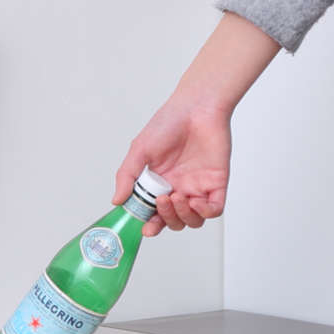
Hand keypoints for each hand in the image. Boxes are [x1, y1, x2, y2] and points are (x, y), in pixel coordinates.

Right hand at [113, 99, 231, 236]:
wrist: (197, 105)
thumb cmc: (169, 122)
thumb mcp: (139, 150)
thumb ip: (127, 176)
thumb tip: (116, 200)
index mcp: (159, 185)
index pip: (154, 215)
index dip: (151, 226)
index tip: (146, 227)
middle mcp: (178, 189)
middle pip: (173, 222)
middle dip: (166, 219)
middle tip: (161, 202)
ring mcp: (198, 188)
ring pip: (192, 220)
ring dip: (182, 216)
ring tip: (175, 197)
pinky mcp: (216, 183)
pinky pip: (214, 210)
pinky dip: (204, 212)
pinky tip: (194, 201)